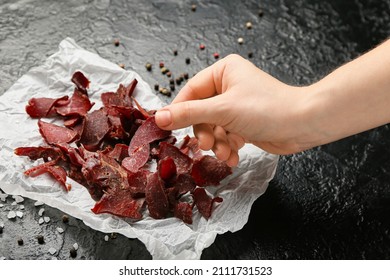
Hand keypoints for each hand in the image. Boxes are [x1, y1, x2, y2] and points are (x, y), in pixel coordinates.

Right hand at [155, 54, 310, 165]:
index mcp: (223, 71)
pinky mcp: (243, 123)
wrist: (303, 125)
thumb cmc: (267, 109)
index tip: (167, 129)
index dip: (179, 111)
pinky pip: (224, 136)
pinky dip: (227, 147)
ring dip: (216, 144)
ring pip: (212, 128)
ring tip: (225, 153)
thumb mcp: (223, 110)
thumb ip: (189, 114)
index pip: (190, 91)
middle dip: (204, 132)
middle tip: (206, 146)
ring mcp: (236, 106)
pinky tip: (234, 155)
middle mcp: (228, 86)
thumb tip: (158, 117)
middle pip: (200, 113)